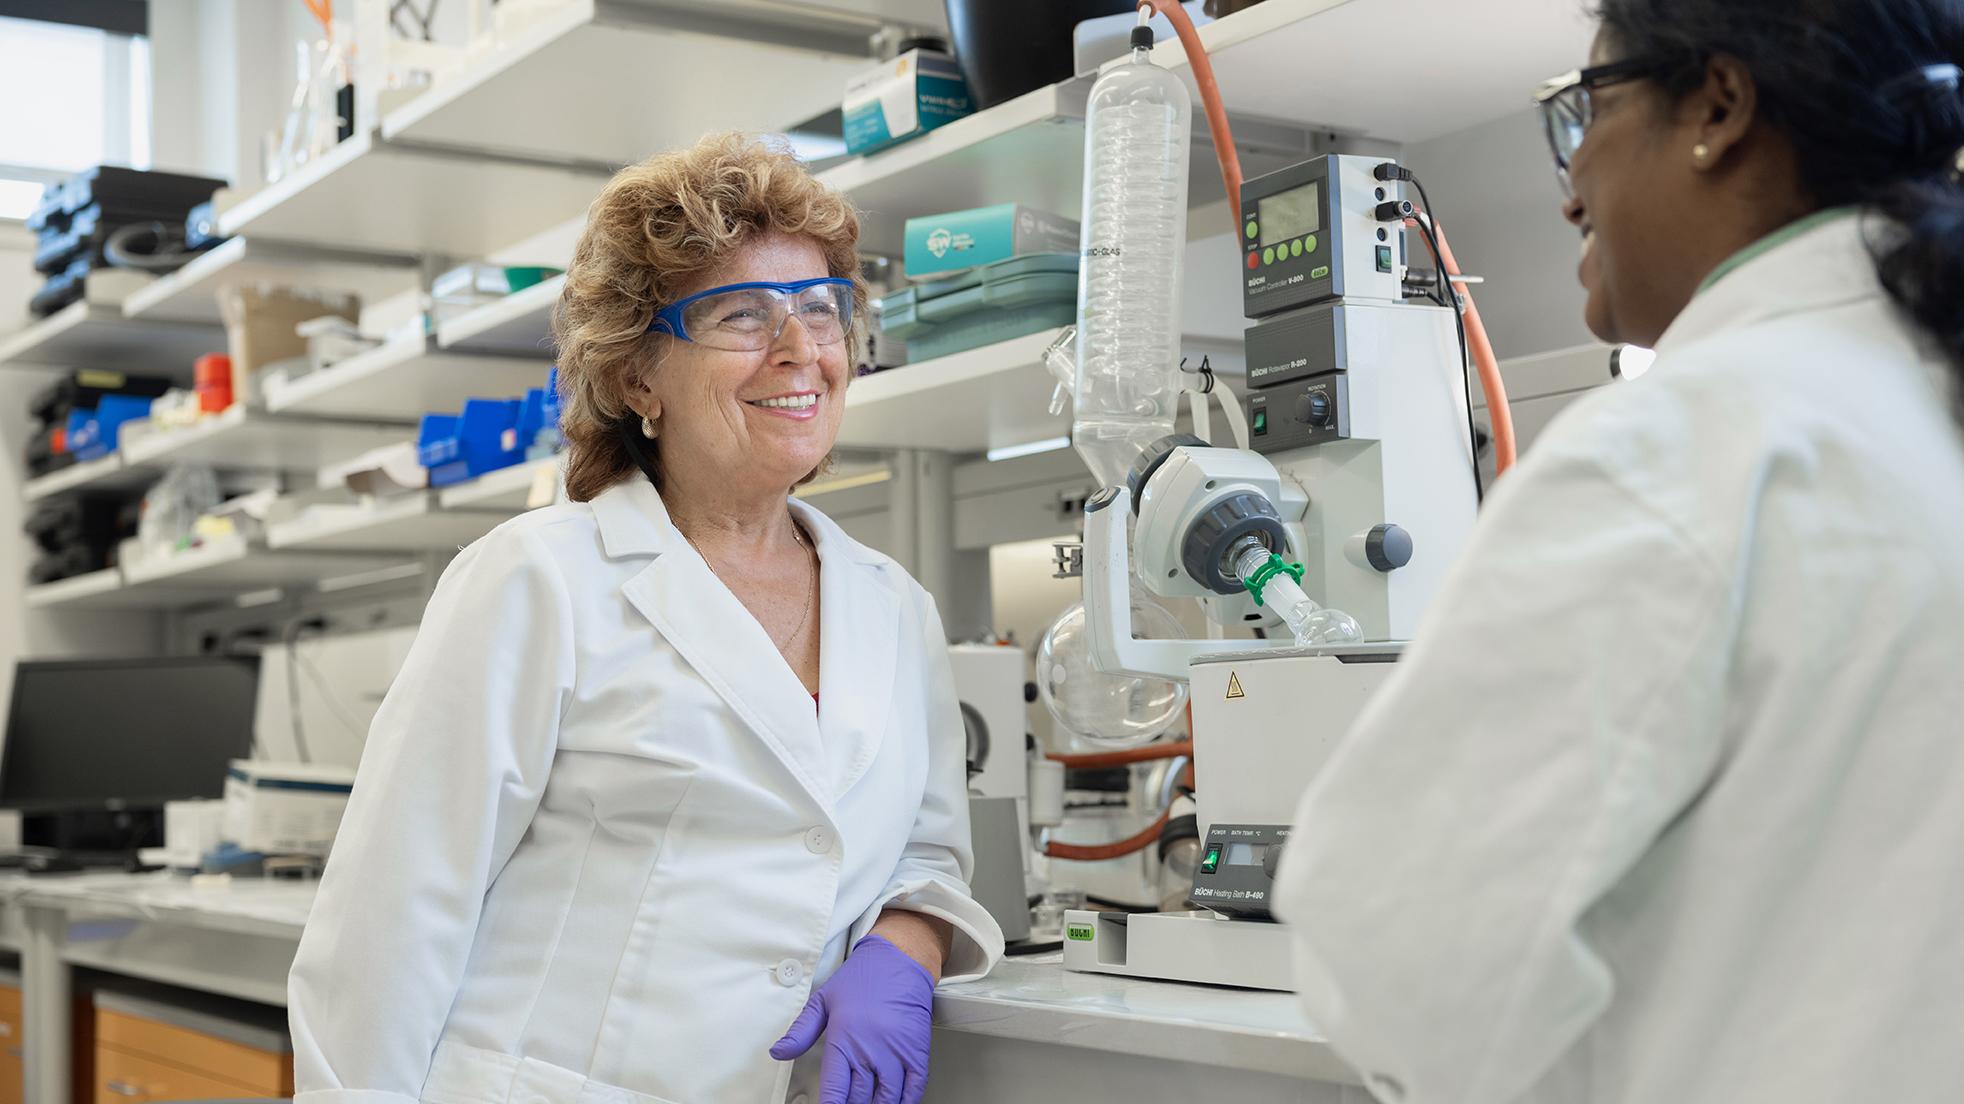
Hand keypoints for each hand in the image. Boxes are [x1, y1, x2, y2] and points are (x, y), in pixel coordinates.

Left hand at [769, 934, 934, 1103]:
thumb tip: (779, 1052)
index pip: (834, 1093)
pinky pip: (914, 1089)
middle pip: (859, 1100)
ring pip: (886, 1099)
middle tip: (849, 1103)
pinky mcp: (917, 1051)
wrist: (900, 959)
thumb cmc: (864, 977)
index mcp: (843, 1041)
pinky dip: (905, 1101)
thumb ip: (800, 1032)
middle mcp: (869, 1051)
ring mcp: (895, 1053)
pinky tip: (897, 1101)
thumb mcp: (823, 1000)